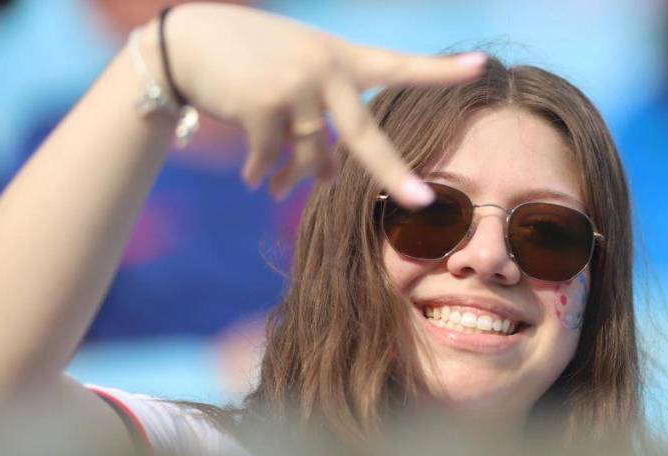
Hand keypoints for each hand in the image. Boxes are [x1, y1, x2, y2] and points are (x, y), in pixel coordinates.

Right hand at [157, 3, 485, 205]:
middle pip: (364, 136)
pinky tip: (251, 178)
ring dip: (291, 179)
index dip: (439, 70)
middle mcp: (324, 69)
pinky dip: (260, 173)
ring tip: (272, 187)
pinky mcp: (262, 105)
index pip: (398, 66)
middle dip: (394, 172)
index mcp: (342, 58)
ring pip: (309, 157)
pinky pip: (271, 159)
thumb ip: (321, 123)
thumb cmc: (251, 61)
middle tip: (424, 202)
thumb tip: (328, 180)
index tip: (481, 66)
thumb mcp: (296, 80)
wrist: (186, 42)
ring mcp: (294, 87)